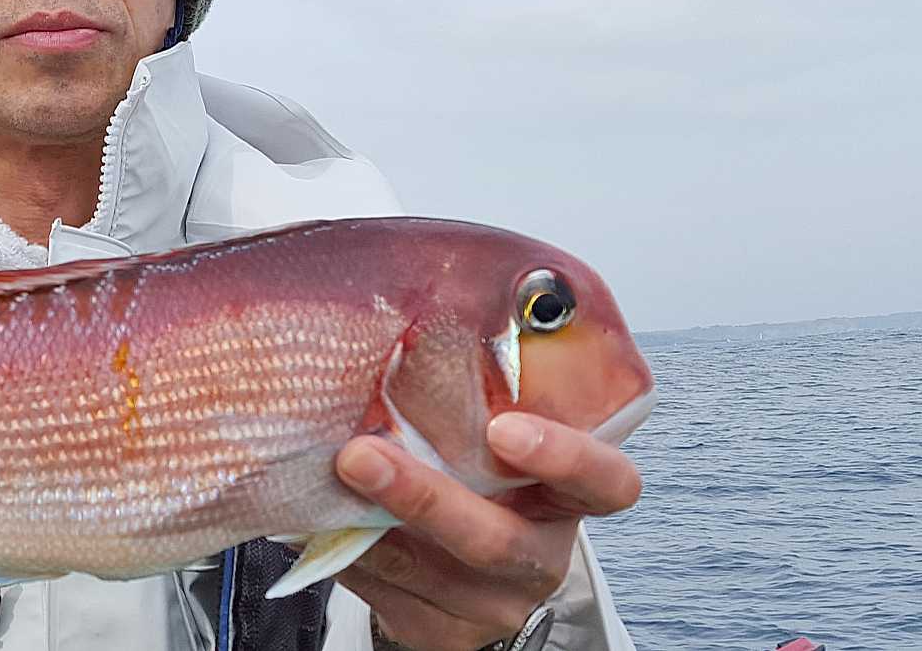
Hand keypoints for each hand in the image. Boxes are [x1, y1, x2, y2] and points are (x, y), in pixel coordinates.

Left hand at [331, 412, 641, 650]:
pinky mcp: (442, 634)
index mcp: (569, 497)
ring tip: (319, 474)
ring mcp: (493, 604)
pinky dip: (344, 548)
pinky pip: (384, 591)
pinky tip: (314, 513)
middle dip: (424, 496)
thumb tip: (400, 304)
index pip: (607, 483)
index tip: (505, 429)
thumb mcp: (488, 434)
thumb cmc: (473, 470)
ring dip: (363, 520)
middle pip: (497, 541)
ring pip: (425, 568)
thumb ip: (477, 395)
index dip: (565, 458)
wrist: (451, 566)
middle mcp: (542, 556)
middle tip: (359, 453)